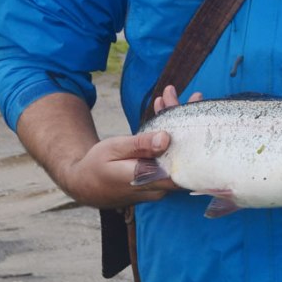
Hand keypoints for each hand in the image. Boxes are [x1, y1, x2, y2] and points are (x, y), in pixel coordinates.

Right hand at [65, 84, 202, 207]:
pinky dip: (167, 134)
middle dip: (187, 120)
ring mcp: (160, 184)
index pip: (184, 159)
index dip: (194, 133)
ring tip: (176, 98)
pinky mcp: (157, 180)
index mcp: (151, 179)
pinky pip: (168, 154)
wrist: (85, 186)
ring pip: (177, 151)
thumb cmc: (96, 166)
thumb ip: (140, 145)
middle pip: (184, 151)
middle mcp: (160, 185)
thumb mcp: (115, 150)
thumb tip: (166, 139)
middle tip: (195, 95)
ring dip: (177, 124)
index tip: (195, 105)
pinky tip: (164, 112)